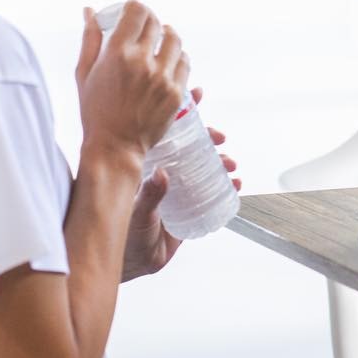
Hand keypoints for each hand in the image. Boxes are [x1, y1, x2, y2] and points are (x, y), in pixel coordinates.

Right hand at [76, 2, 187, 165]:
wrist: (115, 147)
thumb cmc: (94, 110)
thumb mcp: (84, 73)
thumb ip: (89, 38)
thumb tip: (89, 10)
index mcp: (117, 53)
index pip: (136, 12)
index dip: (135, 6)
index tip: (133, 9)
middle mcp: (142, 61)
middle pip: (155, 23)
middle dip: (149, 18)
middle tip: (145, 23)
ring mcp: (162, 77)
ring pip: (175, 40)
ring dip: (167, 34)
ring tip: (161, 37)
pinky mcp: (176, 93)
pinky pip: (185, 62)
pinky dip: (178, 56)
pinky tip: (169, 58)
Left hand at [120, 86, 240, 282]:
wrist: (129, 263)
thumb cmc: (121, 232)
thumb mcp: (134, 211)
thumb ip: (149, 195)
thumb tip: (161, 176)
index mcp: (146, 161)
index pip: (164, 127)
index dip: (181, 110)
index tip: (196, 94)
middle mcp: (162, 169)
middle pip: (188, 143)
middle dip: (206, 136)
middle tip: (219, 136)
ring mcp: (176, 187)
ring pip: (202, 165)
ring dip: (219, 160)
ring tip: (230, 164)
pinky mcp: (188, 207)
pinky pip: (211, 191)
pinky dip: (226, 185)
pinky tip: (236, 185)